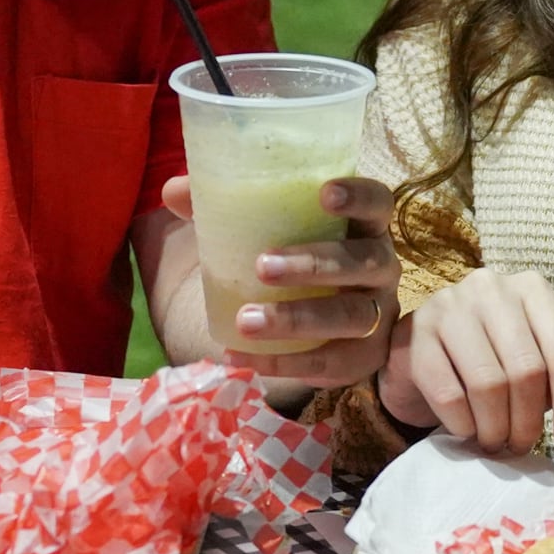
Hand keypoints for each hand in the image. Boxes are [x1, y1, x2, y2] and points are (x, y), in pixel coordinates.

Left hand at [159, 174, 399, 386]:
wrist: (307, 327)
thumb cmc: (285, 259)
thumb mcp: (257, 231)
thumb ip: (219, 207)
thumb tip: (174, 190)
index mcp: (360, 225)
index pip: (377, 202)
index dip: (358, 196)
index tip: (324, 194)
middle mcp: (379, 266)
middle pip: (362, 261)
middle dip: (314, 264)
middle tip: (262, 267)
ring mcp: (377, 313)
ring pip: (352, 316)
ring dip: (298, 318)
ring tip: (246, 321)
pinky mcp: (362, 356)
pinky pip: (331, 362)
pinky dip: (284, 363)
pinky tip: (243, 359)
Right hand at [374, 268, 553, 461]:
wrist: (424, 354)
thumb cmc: (493, 360)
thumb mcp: (542, 366)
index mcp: (534, 290)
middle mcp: (493, 287)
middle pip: (527, 371)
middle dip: (529, 424)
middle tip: (522, 447)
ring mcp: (451, 304)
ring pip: (488, 383)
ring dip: (495, 429)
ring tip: (496, 443)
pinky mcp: (417, 331)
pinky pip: (448, 394)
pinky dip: (463, 425)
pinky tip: (467, 430)